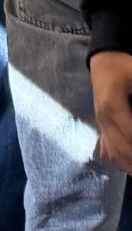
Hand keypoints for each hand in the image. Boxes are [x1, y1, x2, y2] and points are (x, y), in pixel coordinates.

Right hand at [94, 51, 131, 173]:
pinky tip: (131, 168)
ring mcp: (101, 125)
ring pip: (115, 154)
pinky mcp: (101, 127)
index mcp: (112, 107)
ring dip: (131, 166)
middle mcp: (104, 119)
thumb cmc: (125, 67)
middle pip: (124, 150)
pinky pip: (108, 152)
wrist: (105, 62)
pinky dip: (121, 163)